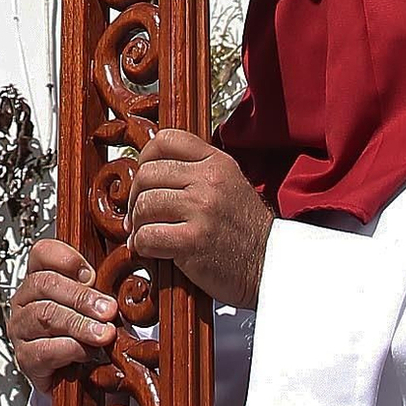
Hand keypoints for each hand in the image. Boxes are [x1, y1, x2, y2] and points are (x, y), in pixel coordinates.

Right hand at [8, 238, 116, 392]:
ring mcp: (21, 328)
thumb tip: (124, 286)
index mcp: (40, 278)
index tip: (92, 275)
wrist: (74, 376)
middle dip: (81, 296)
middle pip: (45, 284)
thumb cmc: (83, 334)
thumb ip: (100, 289)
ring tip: (104, 334)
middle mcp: (25, 300)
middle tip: (108, 310)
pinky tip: (87, 352)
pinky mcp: (25, 358)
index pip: (42, 253)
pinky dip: (70, 349)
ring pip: (45, 316)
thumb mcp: (92, 306)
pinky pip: (44, 350)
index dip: (66, 259)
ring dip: (79, 324)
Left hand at [128, 131, 273, 307]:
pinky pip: (147, 236)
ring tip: (145, 233)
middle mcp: (209, 180)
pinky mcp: (192, 240)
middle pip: (147, 174)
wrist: (270, 265)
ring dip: (138, 224)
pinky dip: (142, 245)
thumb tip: (150, 169)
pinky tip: (152, 250)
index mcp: (217, 162)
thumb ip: (197, 171)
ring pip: (144, 204)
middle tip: (139, 214)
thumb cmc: (246, 231)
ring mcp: (201, 209)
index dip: (145, 158)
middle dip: (136, 197)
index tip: (144, 179)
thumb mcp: (230, 184)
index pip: (165, 140)